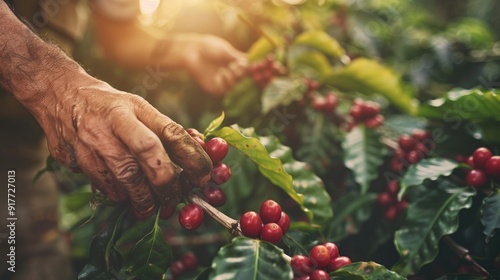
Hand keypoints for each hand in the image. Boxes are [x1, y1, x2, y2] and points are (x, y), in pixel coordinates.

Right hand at [41, 79, 212, 214]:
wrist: (59, 94)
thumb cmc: (110, 105)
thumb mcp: (138, 106)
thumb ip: (164, 128)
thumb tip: (198, 149)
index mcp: (133, 107)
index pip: (169, 132)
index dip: (192, 156)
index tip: (205, 174)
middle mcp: (112, 123)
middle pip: (146, 155)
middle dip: (166, 182)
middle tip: (176, 197)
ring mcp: (91, 142)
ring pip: (124, 178)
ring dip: (144, 197)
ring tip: (153, 205)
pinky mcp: (75, 159)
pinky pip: (104, 186)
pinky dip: (120, 195)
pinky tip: (127, 195)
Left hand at [183, 35, 247, 95]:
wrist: (192, 51)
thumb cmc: (208, 47)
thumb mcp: (226, 51)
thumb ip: (239, 58)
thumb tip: (254, 60)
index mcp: (234, 65)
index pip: (248, 71)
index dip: (251, 70)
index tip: (250, 65)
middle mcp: (229, 74)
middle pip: (243, 81)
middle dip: (241, 74)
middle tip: (235, 66)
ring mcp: (222, 82)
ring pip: (235, 87)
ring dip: (233, 78)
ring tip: (226, 69)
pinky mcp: (214, 88)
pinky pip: (224, 91)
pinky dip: (224, 83)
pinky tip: (219, 74)